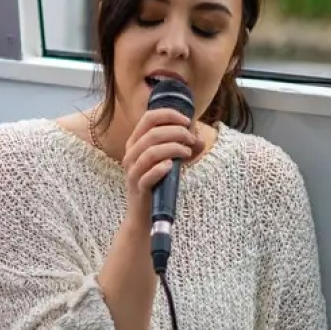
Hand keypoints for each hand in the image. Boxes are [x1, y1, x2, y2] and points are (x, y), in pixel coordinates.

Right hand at [122, 106, 202, 231]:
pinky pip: (147, 175)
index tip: (187, 121)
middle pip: (152, 134)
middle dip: (176, 133)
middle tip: (192, 139)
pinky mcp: (138, 188)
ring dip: (173, 148)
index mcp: (135, 142)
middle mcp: (130, 154)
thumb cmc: (158, 183)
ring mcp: (132, 171)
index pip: (148, 118)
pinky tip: (172, 166)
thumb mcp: (170, 160)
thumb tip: (200, 139)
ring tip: (187, 152)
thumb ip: (183, 147)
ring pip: (150, 152)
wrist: (145, 214)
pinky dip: (161, 168)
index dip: (169, 115)